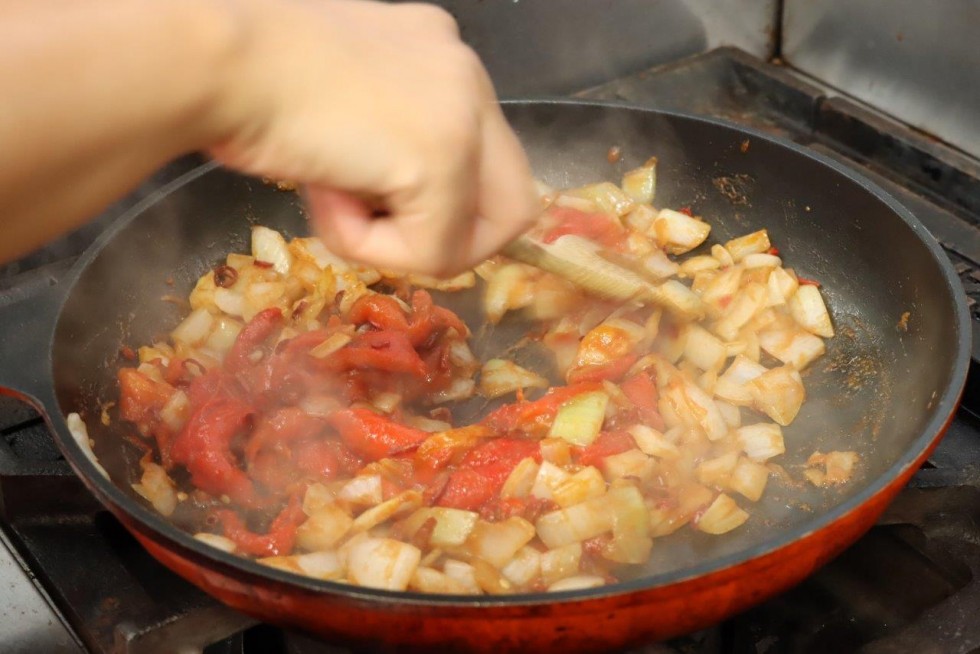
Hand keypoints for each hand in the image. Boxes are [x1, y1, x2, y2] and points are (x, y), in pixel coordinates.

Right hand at [209, 0, 538, 275]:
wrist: (210, 57)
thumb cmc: (241, 74)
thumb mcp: (336, 99)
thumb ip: (382, 136)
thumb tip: (394, 197)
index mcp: (438, 53)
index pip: (488, 157)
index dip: (446, 207)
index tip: (383, 208)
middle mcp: (465, 73)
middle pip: (511, 204)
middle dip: (445, 241)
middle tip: (376, 231)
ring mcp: (463, 114)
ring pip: (474, 237)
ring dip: (396, 243)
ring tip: (331, 196)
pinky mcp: (442, 159)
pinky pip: (432, 253)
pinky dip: (371, 248)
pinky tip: (324, 193)